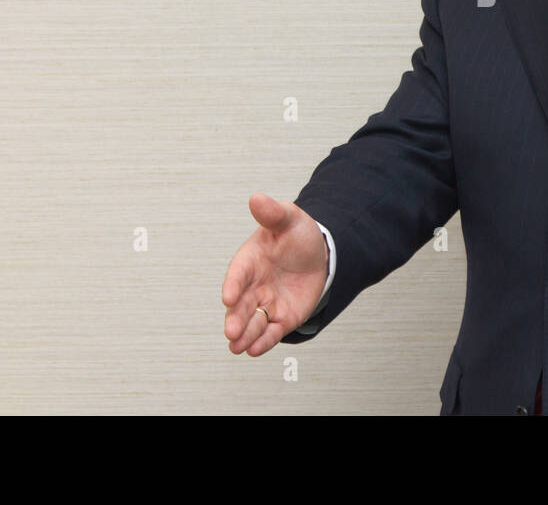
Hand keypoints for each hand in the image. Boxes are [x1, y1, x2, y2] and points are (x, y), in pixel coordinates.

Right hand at [222, 193, 328, 356]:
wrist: (319, 254)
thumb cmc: (297, 234)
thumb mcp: (288, 218)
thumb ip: (272, 213)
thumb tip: (256, 198)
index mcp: (250, 260)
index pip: (238, 273)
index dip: (233, 285)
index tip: (228, 297)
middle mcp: (253, 285)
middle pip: (241, 304)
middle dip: (235, 318)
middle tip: (230, 331)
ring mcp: (266, 303)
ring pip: (252, 322)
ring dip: (244, 334)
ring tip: (237, 346)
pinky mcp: (281, 318)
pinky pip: (270, 332)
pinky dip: (262, 342)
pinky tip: (254, 350)